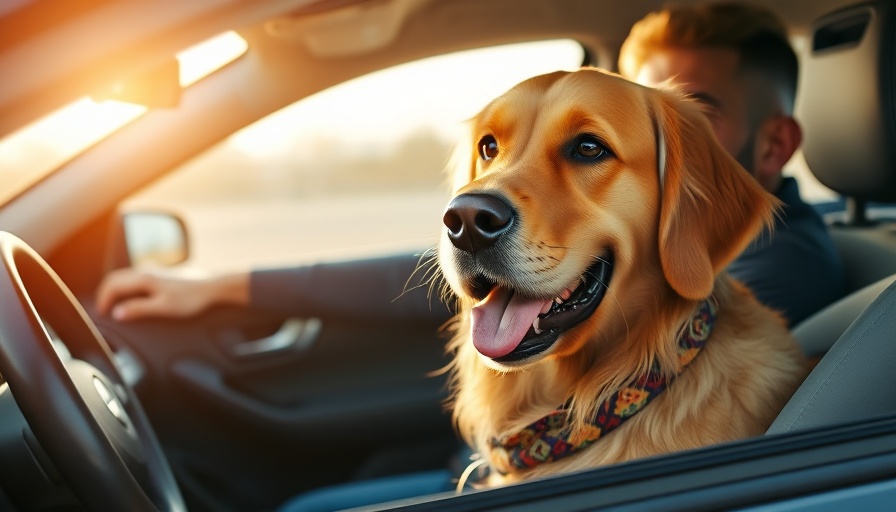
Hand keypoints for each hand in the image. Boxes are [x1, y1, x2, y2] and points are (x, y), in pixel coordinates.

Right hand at [95, 268, 249, 320]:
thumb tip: (117, 313)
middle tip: (103, 311)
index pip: (112, 285)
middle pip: (115, 278)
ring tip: (113, 306)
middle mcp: (145, 270)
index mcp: (143, 278)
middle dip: (105, 294)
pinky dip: (125, 287)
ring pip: (124, 277)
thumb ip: (138, 309)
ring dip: (115, 290)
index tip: (102, 314)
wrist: (212, 288)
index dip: (103, 300)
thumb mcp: (163, 308)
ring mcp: (152, 270)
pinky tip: (130, 297)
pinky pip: (134, 277)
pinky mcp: (159, 274)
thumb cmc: (191, 298)